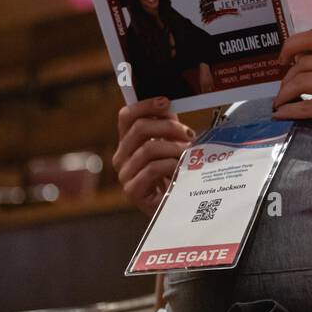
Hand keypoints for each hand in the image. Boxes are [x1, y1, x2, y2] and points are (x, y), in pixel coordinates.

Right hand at [113, 97, 196, 216]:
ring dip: (174, 148)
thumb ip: (167, 127)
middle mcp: (121, 156)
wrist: (173, 209)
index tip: (166, 102)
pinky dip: (171, 165)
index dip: (145, 105)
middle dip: (168, 127)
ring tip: (189, 153)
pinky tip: (182, 169)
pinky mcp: (132, 190)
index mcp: (128, 142)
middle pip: (139, 129)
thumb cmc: (174, 175)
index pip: (126, 116)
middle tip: (188, 133)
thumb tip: (170, 105)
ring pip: (148, 149)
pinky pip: (152, 169)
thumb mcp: (170, 145)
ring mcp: (124, 174)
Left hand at [270, 29, 311, 163]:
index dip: (293, 44)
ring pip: (301, 82)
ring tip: (280, 103)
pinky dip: (288, 111)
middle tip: (282, 90)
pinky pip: (305, 106)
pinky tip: (280, 114)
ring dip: (284, 94)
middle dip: (286, 78)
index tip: (283, 58)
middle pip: (304, 62)